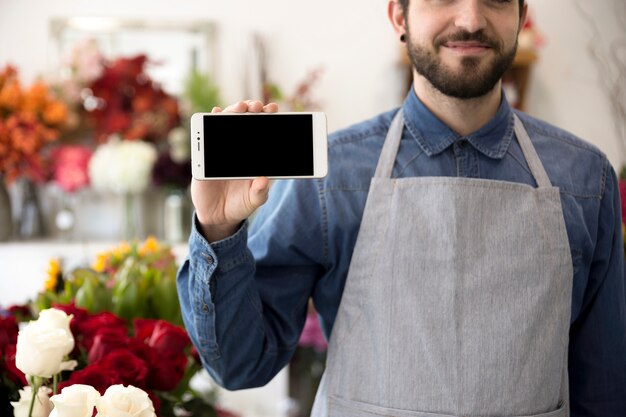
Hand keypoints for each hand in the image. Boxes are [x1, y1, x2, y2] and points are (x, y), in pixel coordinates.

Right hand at [191, 100, 277, 241]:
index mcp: (254, 156)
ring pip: (227, 124)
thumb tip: (263, 180)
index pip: (263, 132)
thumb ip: (259, 192)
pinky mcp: (206, 155)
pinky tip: (216, 113)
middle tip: (257, 106)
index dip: (267, 118)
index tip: (273, 109)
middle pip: (246, 123)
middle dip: (252, 111)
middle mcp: (239, 149)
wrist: (218, 216)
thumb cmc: (240, 205)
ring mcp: (222, 149)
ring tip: (240, 106)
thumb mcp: (254, 201)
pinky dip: (211, 122)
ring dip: (233, 112)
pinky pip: (208, 136)